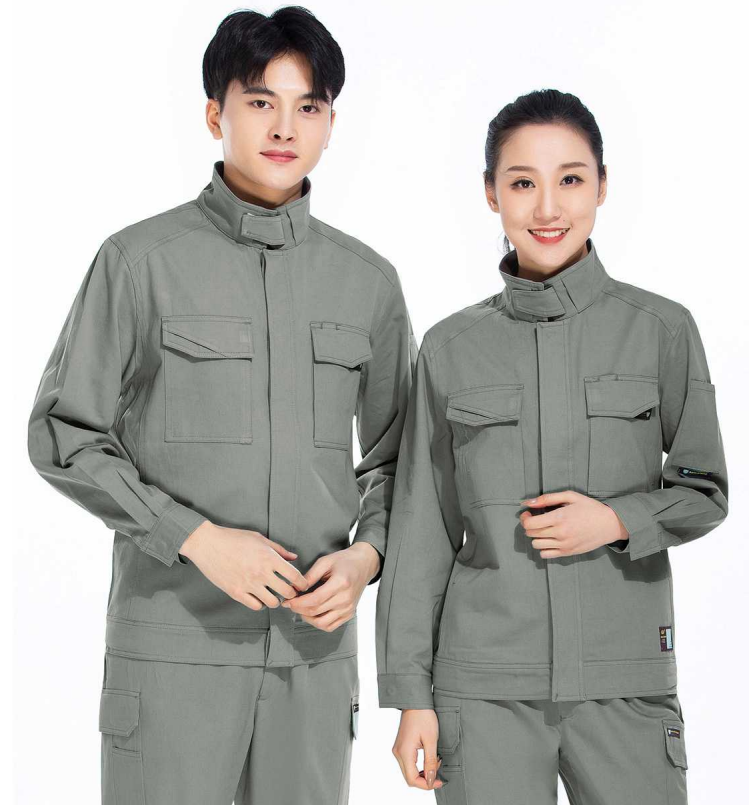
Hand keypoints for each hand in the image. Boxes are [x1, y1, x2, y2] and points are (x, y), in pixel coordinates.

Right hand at [178, 521, 309, 608]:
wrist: (208, 544)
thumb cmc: (234, 538)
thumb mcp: (259, 538)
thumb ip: (279, 550)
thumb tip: (294, 558)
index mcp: (269, 558)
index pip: (295, 576)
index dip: (303, 583)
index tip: (302, 585)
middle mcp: (261, 573)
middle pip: (287, 592)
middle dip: (291, 593)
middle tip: (289, 591)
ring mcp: (249, 584)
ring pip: (273, 603)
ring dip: (276, 600)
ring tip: (273, 594)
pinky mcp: (236, 592)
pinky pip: (256, 606)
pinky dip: (260, 604)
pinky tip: (258, 596)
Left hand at [280, 542, 380, 630]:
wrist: (364, 564)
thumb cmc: (345, 561)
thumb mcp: (326, 561)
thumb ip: (310, 576)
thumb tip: (295, 589)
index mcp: (341, 583)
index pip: (315, 600)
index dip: (298, 603)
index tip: (287, 601)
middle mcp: (346, 599)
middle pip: (316, 611)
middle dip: (298, 609)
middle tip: (290, 603)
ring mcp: (349, 609)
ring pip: (322, 623)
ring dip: (307, 618)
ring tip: (301, 609)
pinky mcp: (349, 614)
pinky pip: (330, 626)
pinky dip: (318, 623)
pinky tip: (312, 614)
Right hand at [392, 709, 443, 789]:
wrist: (415, 702)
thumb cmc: (424, 717)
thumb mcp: (431, 740)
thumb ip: (430, 762)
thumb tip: (430, 780)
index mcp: (404, 752)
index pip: (412, 779)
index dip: (426, 784)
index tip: (438, 781)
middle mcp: (398, 753)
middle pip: (409, 777)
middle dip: (425, 779)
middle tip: (438, 772)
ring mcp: (398, 749)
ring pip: (409, 771)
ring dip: (423, 772)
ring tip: (435, 762)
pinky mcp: (401, 746)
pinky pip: (409, 763)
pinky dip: (419, 765)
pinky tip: (429, 758)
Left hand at [520, 491, 629, 557]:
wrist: (610, 524)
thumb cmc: (590, 508)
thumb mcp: (570, 496)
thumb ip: (547, 498)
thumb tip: (527, 502)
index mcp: (559, 518)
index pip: (530, 524)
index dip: (524, 518)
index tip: (528, 513)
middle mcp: (560, 533)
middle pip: (531, 534)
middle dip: (529, 525)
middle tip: (535, 519)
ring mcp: (564, 545)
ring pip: (536, 545)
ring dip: (535, 536)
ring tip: (543, 529)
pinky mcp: (568, 553)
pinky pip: (545, 555)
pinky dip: (543, 548)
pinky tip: (549, 539)